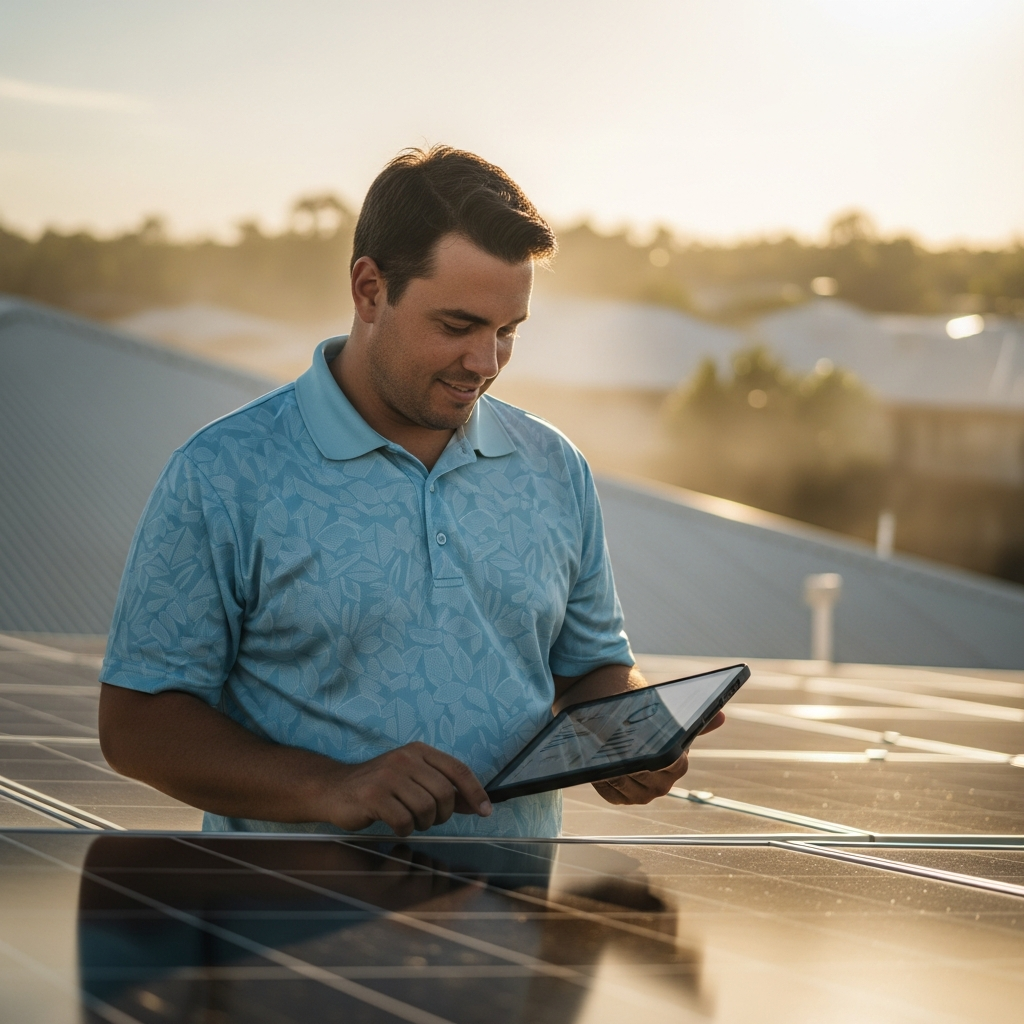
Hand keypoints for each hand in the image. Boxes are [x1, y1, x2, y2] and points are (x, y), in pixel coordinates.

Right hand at [324, 742, 491, 836]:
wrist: (334, 789)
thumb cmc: (378, 787)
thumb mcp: (413, 779)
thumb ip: (443, 788)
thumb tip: (477, 803)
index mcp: (419, 751)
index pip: (458, 769)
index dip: (475, 792)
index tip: (486, 811)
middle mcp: (405, 759)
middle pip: (445, 793)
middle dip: (442, 814)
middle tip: (429, 819)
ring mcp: (389, 776)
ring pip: (427, 809)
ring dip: (422, 823)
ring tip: (409, 819)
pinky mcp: (373, 796)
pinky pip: (404, 821)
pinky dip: (404, 829)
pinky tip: (395, 824)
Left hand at [591, 711, 725, 805]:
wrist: (625, 731)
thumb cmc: (650, 725)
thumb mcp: (670, 721)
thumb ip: (696, 723)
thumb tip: (722, 717)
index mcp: (677, 766)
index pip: (673, 763)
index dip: (662, 756)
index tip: (652, 745)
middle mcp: (662, 786)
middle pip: (646, 777)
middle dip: (634, 762)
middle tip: (622, 748)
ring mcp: (640, 794)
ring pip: (626, 785)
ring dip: (614, 769)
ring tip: (603, 753)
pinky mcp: (619, 797)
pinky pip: (610, 792)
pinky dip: (602, 778)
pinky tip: (595, 765)